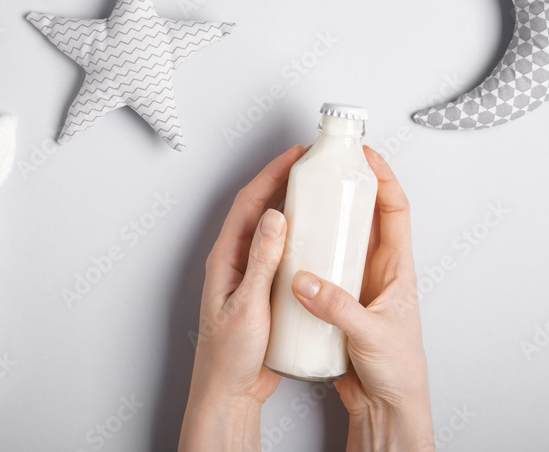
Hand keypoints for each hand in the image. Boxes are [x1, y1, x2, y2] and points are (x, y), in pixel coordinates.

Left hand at [179, 144, 304, 450]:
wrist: (232, 390)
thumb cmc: (228, 354)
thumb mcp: (247, 304)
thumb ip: (259, 261)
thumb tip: (273, 216)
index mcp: (226, 257)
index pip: (248, 203)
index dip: (270, 175)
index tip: (294, 157)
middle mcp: (237, 261)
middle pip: (261, 210)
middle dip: (284, 183)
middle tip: (312, 169)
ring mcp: (252, 275)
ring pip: (275, 232)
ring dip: (295, 210)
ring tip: (321, 196)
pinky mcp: (267, 291)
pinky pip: (285, 256)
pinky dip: (302, 241)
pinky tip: (321, 242)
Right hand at [291, 146, 433, 451]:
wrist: (387, 407)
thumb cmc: (399, 372)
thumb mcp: (370, 334)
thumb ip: (337, 307)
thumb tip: (306, 282)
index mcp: (397, 269)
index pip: (395, 211)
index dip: (383, 179)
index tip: (363, 156)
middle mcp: (377, 272)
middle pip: (363, 218)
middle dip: (345, 191)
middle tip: (322, 172)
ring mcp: (356, 286)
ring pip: (339, 242)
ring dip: (322, 222)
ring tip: (300, 205)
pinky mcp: (336, 304)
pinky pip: (320, 270)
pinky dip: (305, 256)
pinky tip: (288, 254)